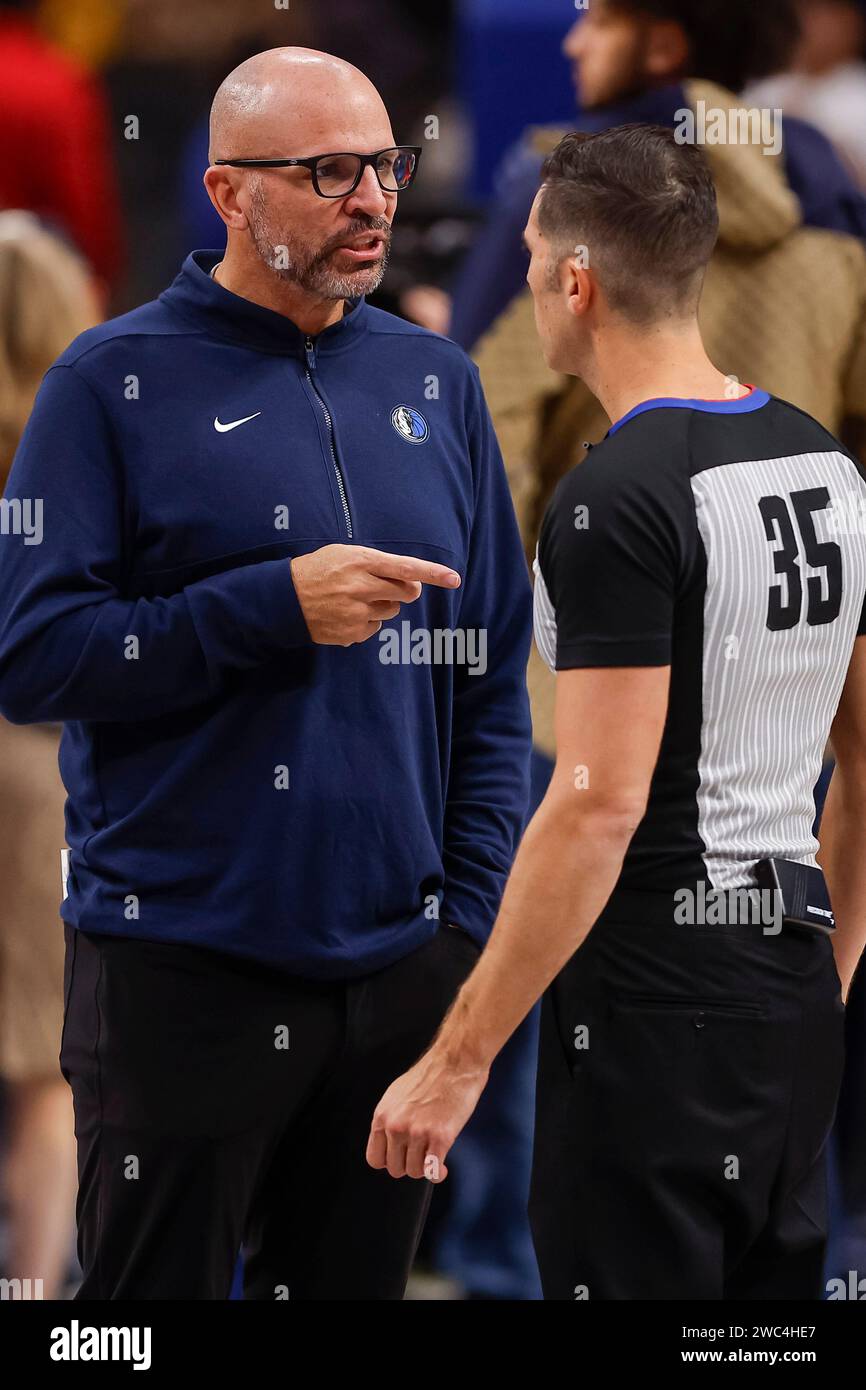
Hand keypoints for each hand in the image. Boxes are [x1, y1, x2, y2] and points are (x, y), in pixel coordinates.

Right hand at [290, 545, 459, 646]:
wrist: (284, 598)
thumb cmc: (318, 570)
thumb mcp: (344, 554)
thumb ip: (377, 563)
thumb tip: (409, 580)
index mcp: (361, 562)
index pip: (406, 567)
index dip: (433, 573)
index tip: (454, 578)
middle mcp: (361, 586)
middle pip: (405, 593)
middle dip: (406, 590)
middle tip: (388, 587)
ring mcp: (356, 612)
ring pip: (391, 611)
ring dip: (381, 605)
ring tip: (354, 599)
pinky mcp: (351, 632)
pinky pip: (375, 628)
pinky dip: (366, 622)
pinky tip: (345, 614)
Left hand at [366, 1046, 488, 1180]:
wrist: (455, 1060)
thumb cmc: (431, 1075)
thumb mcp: (397, 1095)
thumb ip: (391, 1119)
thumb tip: (391, 1142)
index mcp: (382, 1116)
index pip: (375, 1159)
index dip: (390, 1161)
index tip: (402, 1157)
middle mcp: (396, 1126)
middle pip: (395, 1169)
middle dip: (410, 1165)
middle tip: (422, 1155)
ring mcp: (417, 1132)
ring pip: (415, 1172)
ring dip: (425, 1169)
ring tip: (433, 1158)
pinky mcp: (440, 1137)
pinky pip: (432, 1170)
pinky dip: (437, 1174)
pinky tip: (442, 1169)